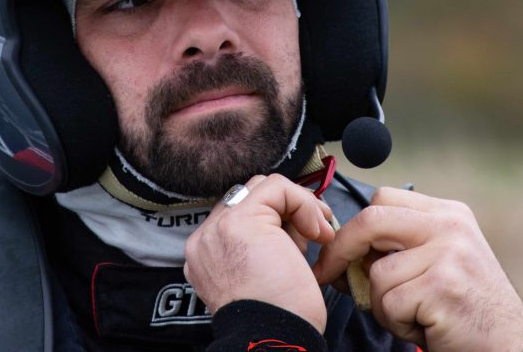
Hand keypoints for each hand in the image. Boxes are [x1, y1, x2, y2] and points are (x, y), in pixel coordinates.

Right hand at [183, 174, 335, 331]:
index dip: (278, 220)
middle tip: (314, 234)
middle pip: (248, 196)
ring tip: (317, 235)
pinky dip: (303, 203)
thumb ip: (264, 245)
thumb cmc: (280, 317)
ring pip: (262, 186)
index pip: (240, 215)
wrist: (273, 338)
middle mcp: (204, 238)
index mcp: (206, 255)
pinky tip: (317, 232)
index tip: (304, 240)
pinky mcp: (240, 220)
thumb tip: (292, 222)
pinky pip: (276, 187)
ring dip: (297, 205)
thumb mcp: (265, 274)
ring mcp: (217, 227)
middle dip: (286, 209)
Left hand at [312, 188, 522, 351]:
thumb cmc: (464, 310)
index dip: (352, 226)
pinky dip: (396, 324)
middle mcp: (450, 226)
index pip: (382, 200)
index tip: (336, 251)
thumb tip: (340, 252)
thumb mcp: (438, 262)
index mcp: (448, 213)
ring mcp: (449, 254)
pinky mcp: (443, 287)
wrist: (508, 349)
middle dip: (340, 250)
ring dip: (382, 304)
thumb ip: (399, 248)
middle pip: (371, 221)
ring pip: (377, 273)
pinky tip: (425, 327)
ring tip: (414, 315)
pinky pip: (388, 303)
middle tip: (328, 274)